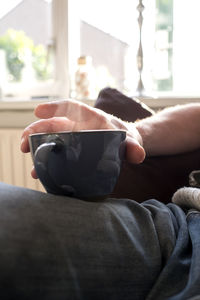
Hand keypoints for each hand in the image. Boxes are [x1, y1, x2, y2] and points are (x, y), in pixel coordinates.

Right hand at [21, 99, 144, 177]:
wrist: (124, 145)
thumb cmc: (125, 138)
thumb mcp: (131, 141)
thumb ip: (133, 146)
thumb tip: (138, 155)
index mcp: (91, 118)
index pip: (71, 107)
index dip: (54, 107)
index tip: (38, 110)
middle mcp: (77, 126)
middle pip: (53, 123)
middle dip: (36, 130)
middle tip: (24, 142)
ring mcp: (72, 139)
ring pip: (49, 137)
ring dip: (35, 144)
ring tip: (26, 155)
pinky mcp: (70, 151)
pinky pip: (54, 153)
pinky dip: (45, 161)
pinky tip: (38, 172)